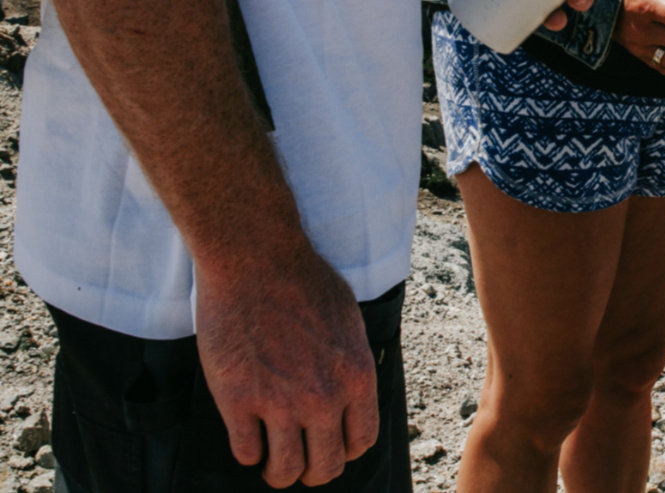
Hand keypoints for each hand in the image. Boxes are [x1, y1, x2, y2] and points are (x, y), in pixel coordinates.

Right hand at [196, 248, 376, 488]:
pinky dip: (248, 450)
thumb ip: (350, 363)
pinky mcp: (237, 400)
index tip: (331, 444)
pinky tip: (247, 434)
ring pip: (284, 471)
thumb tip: (349, 394)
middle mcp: (323, 396)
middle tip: (300, 460)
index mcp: (356, 376)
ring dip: (278, 471)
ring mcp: (279, 402)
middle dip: (313, 470)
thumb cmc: (303, 280)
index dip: (346, 449)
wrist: (255, 258)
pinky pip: (245, 452)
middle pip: (325, 466)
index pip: (362, 440)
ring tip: (272, 460)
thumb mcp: (348, 320)